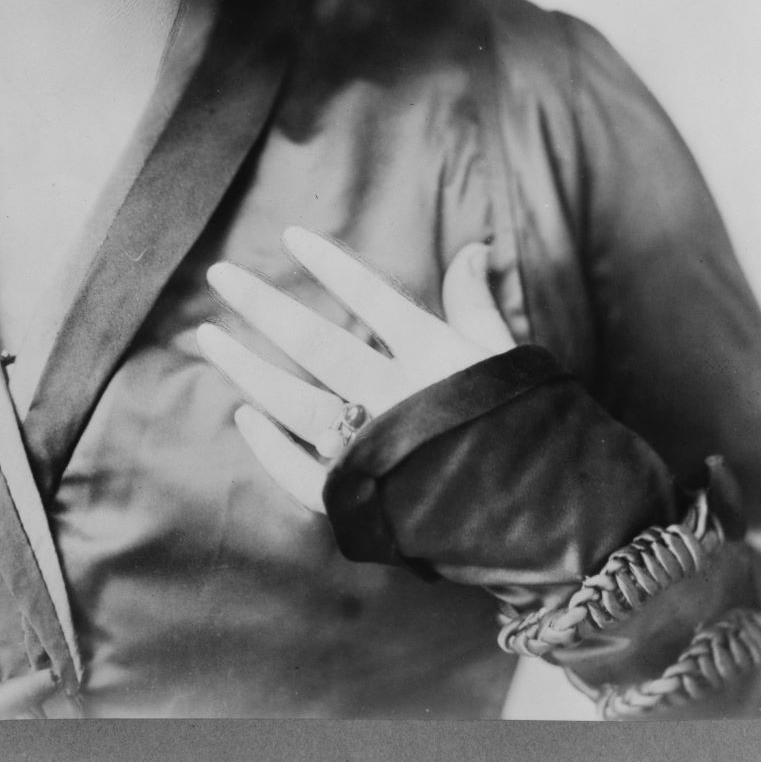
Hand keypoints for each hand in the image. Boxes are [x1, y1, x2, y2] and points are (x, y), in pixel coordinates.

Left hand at [197, 230, 514, 514]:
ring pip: (296, 402)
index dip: (330, 265)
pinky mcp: (366, 501)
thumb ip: (475, 302)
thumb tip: (471, 249)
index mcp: (436, 359)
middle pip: (317, 343)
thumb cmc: (531, 430)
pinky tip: (244, 415)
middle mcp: (399, 400)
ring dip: (247, 368)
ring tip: (208, 335)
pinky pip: (303, 473)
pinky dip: (270, 446)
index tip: (290, 236)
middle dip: (263, 305)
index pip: (372, 297)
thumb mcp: (506, 358)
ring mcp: (378, 453)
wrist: (552, 526)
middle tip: (221, 273)